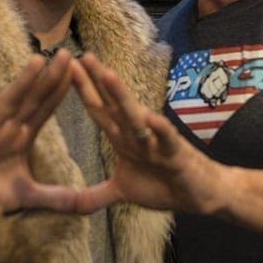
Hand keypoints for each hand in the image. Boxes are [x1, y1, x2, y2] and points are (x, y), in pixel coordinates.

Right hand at [0, 50, 79, 212]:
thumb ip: (54, 198)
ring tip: (37, 62)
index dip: (59, 90)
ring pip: (6, 104)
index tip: (76, 70)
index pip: (44, 109)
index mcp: (19, 136)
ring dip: (21, 84)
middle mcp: (4, 129)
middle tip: (67, 54)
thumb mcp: (27, 196)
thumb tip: (81, 204)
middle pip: (30, 100)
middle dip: (48, 78)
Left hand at [69, 53, 224, 214]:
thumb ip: (96, 196)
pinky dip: (159, 129)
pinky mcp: (175, 154)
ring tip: (107, 74)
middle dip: (96, 81)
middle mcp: (137, 134)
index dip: (82, 91)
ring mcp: (156, 141)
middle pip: (112, 104)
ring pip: (135, 116)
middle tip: (80, 55)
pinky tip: (151, 117)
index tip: (63, 69)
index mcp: (123, 138)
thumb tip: (72, 206)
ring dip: (121, 96)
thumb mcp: (123, 192)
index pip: (99, 110)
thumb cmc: (164, 185)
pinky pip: (166, 139)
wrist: (200, 194)